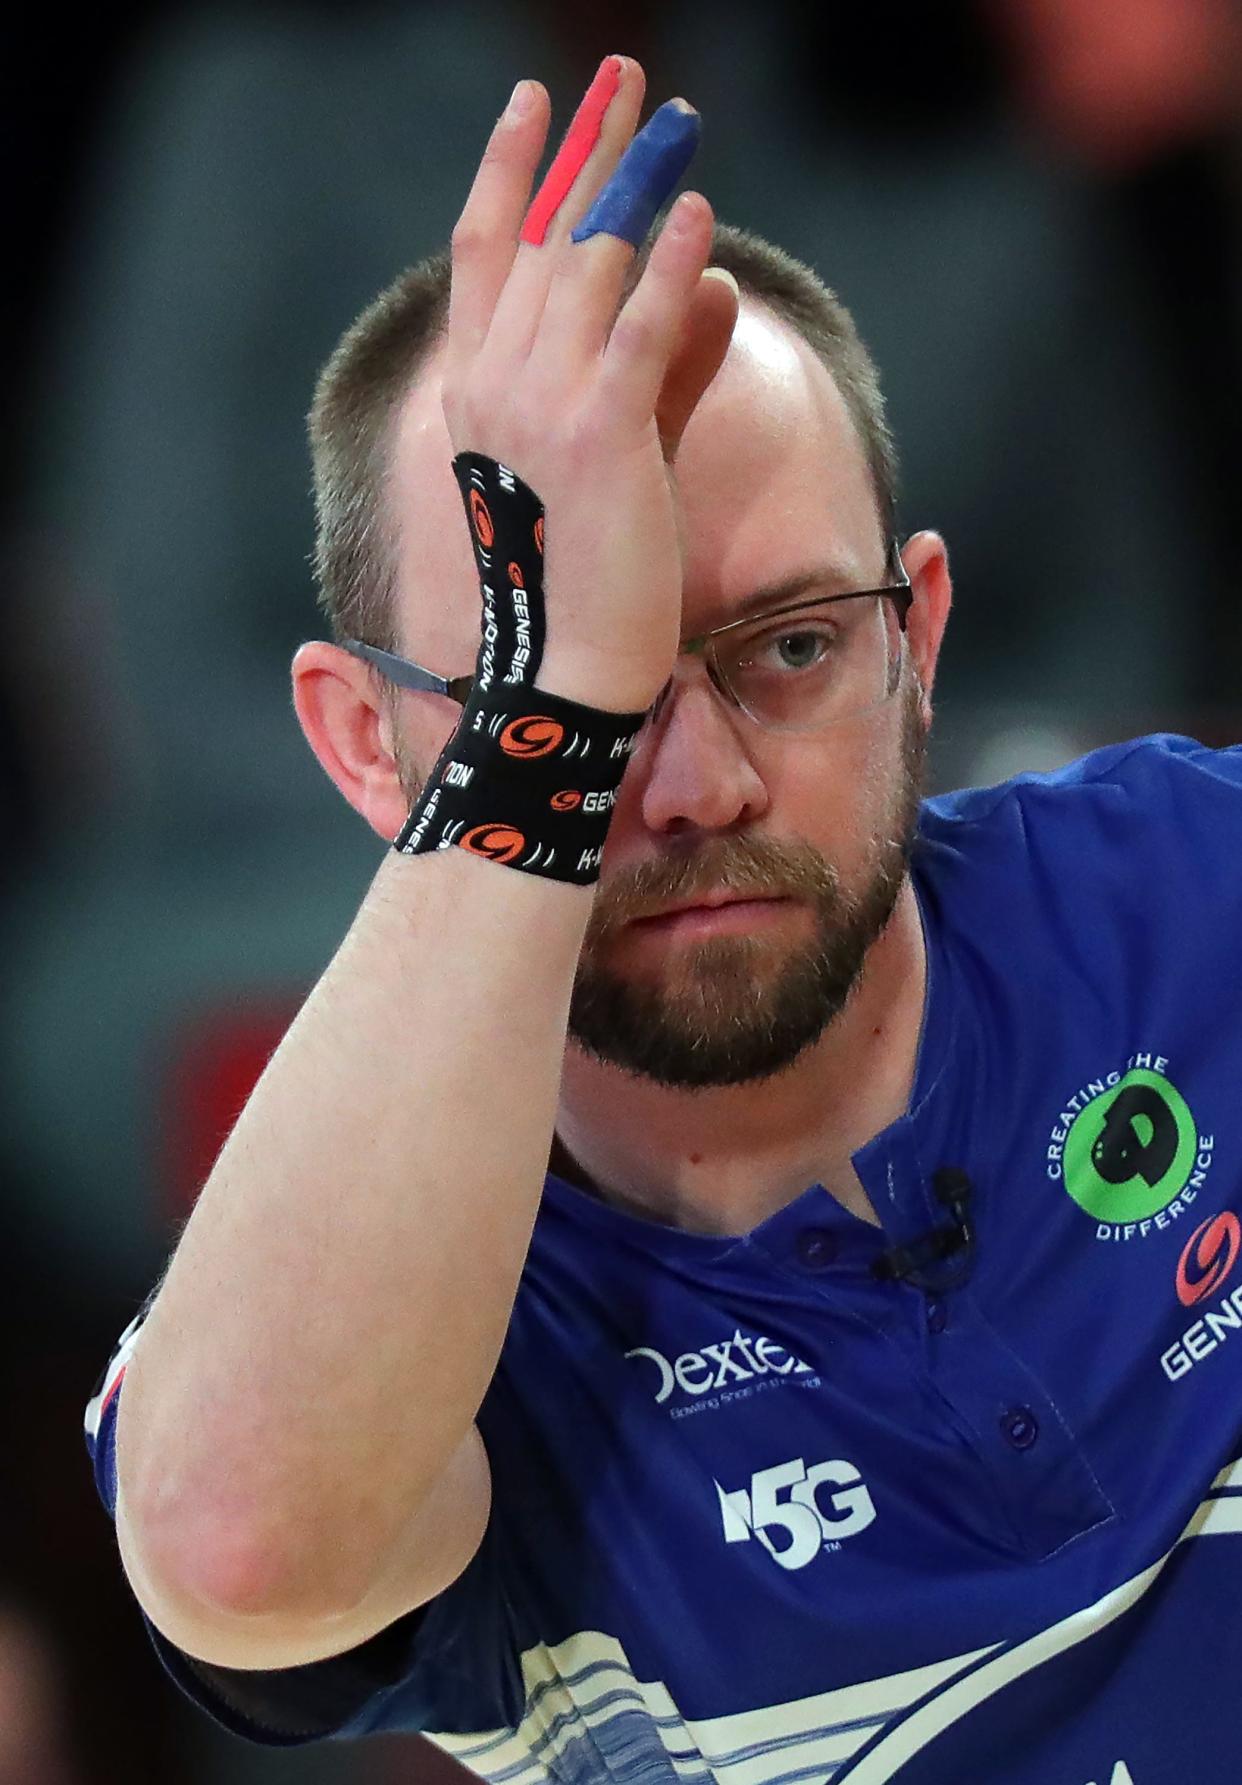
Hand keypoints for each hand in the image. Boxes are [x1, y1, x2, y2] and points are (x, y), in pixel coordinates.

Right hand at [440, 58, 738, 711]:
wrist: (571, 664)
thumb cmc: (591, 565)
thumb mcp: (622, 448)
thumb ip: (660, 362)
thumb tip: (710, 279)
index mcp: (478, 388)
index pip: (485, 253)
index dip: (511, 168)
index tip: (540, 102)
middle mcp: (496, 386)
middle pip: (542, 238)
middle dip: (586, 148)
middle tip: (624, 75)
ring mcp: (542, 410)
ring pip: (588, 268)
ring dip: (635, 182)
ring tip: (677, 119)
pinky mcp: (600, 439)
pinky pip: (637, 331)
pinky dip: (669, 266)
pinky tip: (698, 210)